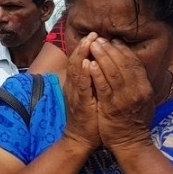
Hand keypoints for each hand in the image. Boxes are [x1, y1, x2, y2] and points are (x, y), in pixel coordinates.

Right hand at [61, 34, 100, 151]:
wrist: (80, 140)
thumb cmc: (88, 118)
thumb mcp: (89, 96)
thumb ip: (92, 82)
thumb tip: (98, 66)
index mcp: (77, 84)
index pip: (79, 61)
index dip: (85, 47)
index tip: (94, 35)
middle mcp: (73, 87)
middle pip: (76, 61)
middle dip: (84, 46)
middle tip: (93, 34)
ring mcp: (75, 95)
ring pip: (76, 70)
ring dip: (82, 54)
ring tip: (89, 42)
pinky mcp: (80, 105)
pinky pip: (81, 87)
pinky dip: (83, 74)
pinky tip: (86, 63)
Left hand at [87, 37, 154, 152]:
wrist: (131, 143)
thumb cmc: (134, 120)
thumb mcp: (142, 99)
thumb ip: (138, 83)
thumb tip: (132, 65)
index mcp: (145, 87)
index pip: (134, 63)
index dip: (123, 50)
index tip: (113, 41)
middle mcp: (137, 90)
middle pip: (124, 63)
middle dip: (111, 49)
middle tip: (100, 38)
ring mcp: (125, 99)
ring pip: (113, 72)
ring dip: (102, 56)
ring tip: (93, 45)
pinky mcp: (111, 107)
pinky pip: (103, 86)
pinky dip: (96, 74)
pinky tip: (89, 63)